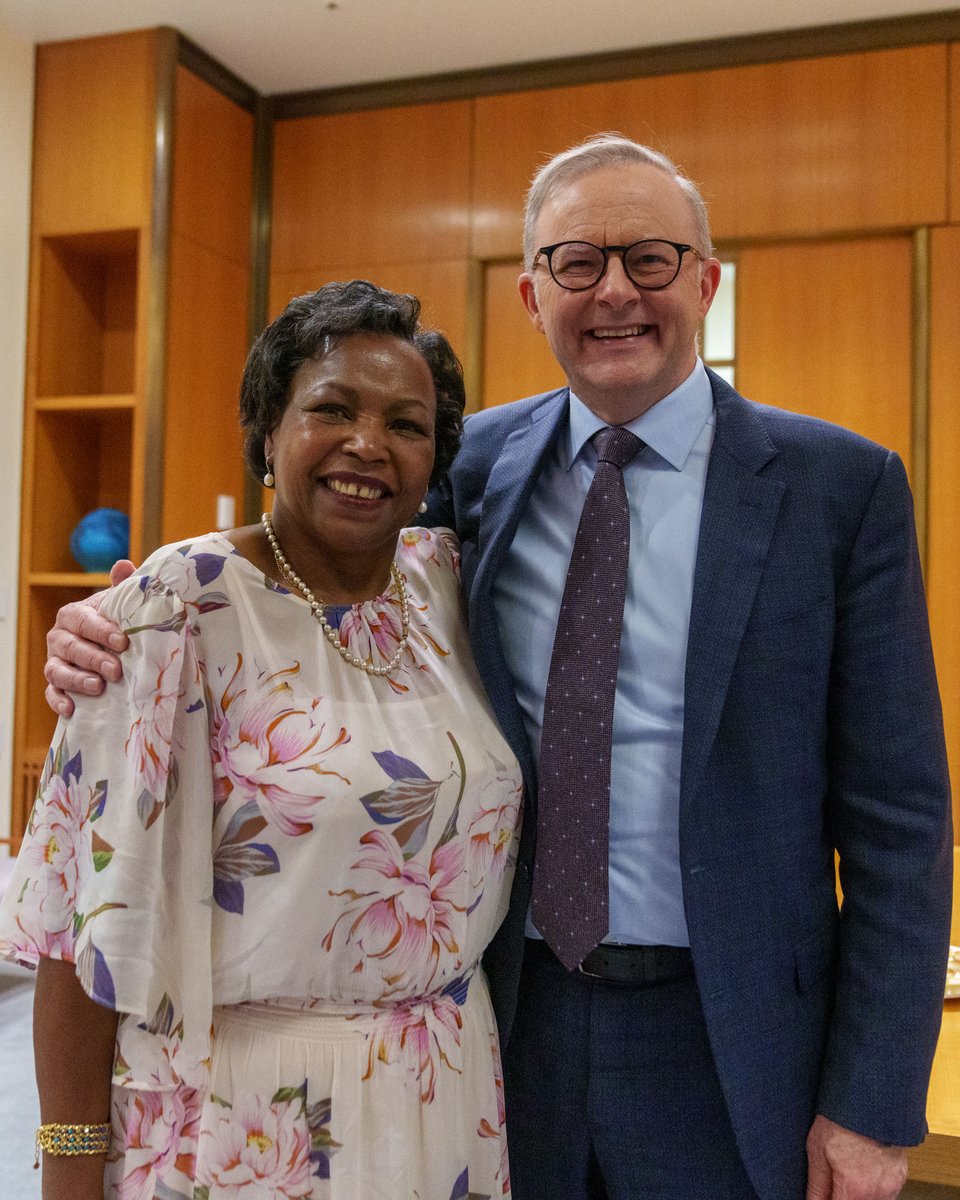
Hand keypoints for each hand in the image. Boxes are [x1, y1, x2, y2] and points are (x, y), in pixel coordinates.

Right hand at [43, 560, 134, 716]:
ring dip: (76, 680)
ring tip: (98, 687)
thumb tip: (124, 566)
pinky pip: (51, 694)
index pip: (83, 621)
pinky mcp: (56, 685)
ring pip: (56, 671)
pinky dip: (58, 701)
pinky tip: (71, 709)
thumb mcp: (122, 605)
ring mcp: (55, 661)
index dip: (101, 631)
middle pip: (71, 648)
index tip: (123, 642)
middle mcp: (59, 637)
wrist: (112, 648)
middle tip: (116, 670)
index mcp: (73, 615)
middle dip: (93, 659)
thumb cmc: (117, 624)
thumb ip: (124, 587)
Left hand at [806, 1114, 906, 1199]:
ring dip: (856, 1195)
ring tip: (846, 1172)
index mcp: (855, 1189)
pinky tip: (860, 1172)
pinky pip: (885, 1194)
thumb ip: (816, 1186)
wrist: (869, 1097)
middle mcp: (878, 1193)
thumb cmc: (841, 1119)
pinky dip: (872, 1189)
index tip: (821, 1194)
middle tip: (833, 1180)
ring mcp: (892, 1185)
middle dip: (842, 1195)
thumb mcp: (818, 1150)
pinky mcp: (900, 1176)